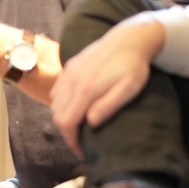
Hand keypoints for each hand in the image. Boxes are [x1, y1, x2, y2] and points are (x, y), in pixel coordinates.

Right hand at [49, 19, 166, 151]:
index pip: (66, 122)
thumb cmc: (133, 67)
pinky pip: (57, 90)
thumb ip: (108, 105)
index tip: (81, 149)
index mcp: (86, 89)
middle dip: (67, 131)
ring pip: (54, 103)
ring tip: (78, 124)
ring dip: (63, 117)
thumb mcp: (129, 89)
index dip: (71, 140)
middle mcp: (72, 81)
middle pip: (57, 114)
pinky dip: (61, 103)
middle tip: (81, 139)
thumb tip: (90, 123)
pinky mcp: (70, 66)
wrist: (129, 38)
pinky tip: (75, 105)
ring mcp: (69, 73)